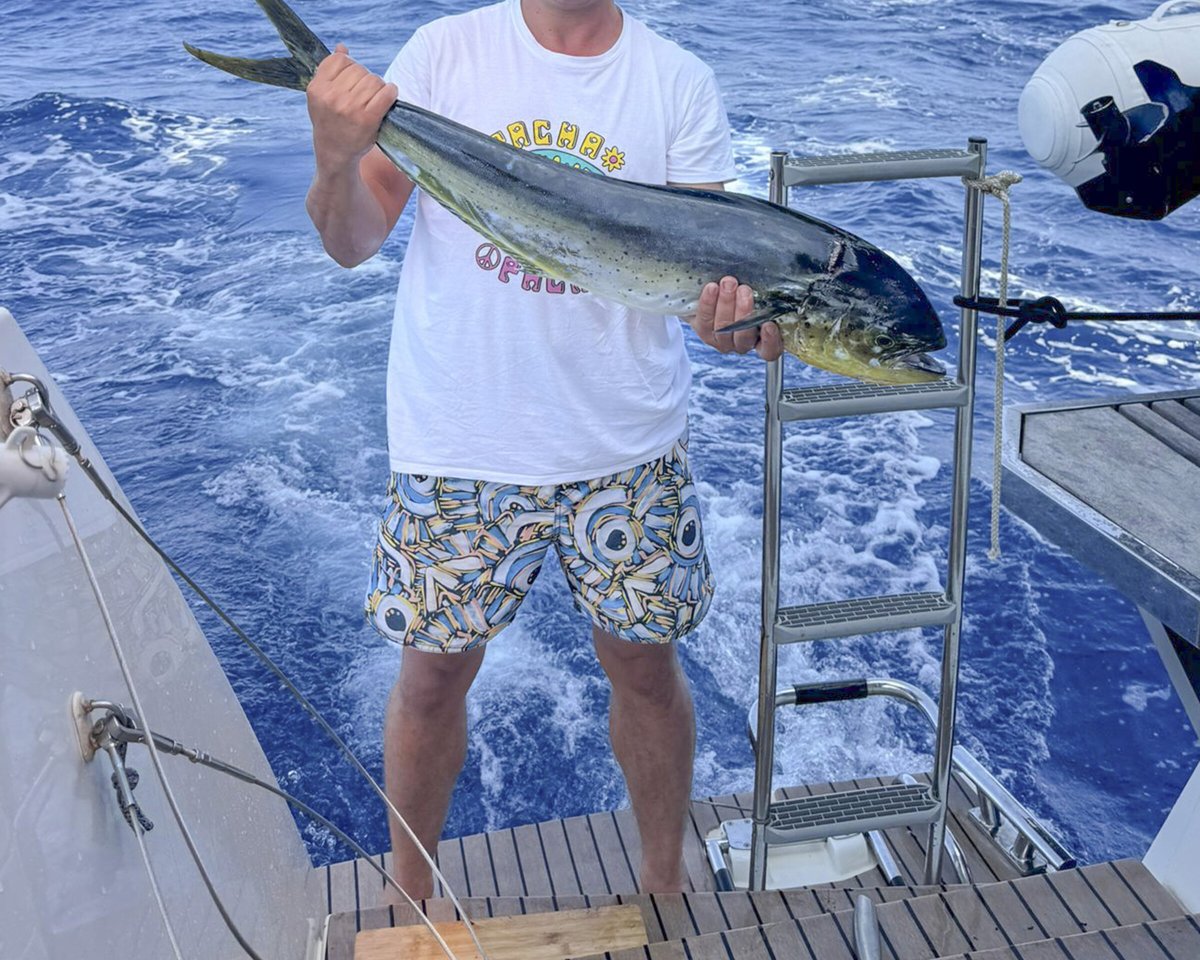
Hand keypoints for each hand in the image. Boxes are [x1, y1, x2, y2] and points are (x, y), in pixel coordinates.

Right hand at [306, 43, 397, 169]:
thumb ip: (329, 71)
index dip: (349, 66)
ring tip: (373, 98)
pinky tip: (389, 95)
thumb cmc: (330, 121)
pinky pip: (386, 93)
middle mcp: (332, 97)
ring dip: (378, 86)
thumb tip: (342, 47)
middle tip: (363, 93)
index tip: (351, 80)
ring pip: (373, 79)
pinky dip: (391, 92)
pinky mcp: (368, 119)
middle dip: (364, 78)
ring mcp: (350, 108)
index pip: (340, 60)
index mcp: (318, 88)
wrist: (335, 153)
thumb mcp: (322, 96)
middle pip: (359, 69)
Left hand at [690, 276, 782, 360]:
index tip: (769, 325)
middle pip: (744, 336)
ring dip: (726, 303)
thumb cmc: (742, 294)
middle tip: (744, 290)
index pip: (770, 350)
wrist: (712, 294)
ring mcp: (722, 341)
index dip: (770, 341)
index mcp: (761, 339)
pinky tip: (712, 288)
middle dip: (744, 311)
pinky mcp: (704, 333)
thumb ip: (766, 295)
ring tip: (728, 283)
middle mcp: (742, 344)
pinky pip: (705, 321)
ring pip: (724, 328)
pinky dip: (708, 303)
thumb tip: (774, 281)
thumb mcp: (759, 294)